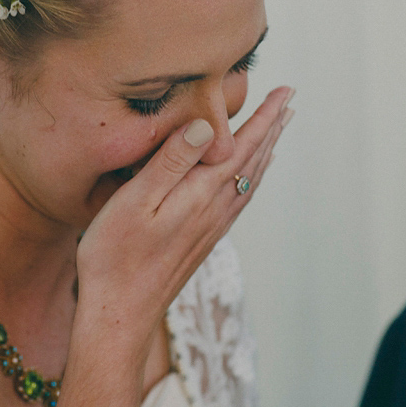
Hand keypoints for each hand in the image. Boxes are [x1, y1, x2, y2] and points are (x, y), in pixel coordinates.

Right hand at [74, 85, 294, 343]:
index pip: (243, 145)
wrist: (119, 315)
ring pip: (248, 180)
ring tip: (276, 132)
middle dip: (271, 128)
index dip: (265, 116)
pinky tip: (245, 179)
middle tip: (289, 102)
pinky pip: (238, 199)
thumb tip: (208, 125)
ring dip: (264, 151)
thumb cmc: (116, 257)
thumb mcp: (136, 200)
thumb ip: (172, 161)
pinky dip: (250, 178)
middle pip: (253, 160)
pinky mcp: (202, 241)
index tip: (286, 91)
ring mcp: (211, 228)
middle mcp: (215, 210)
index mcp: (202, 194)